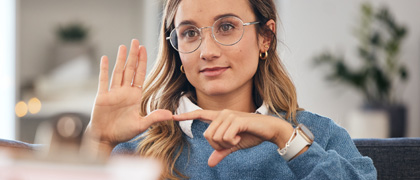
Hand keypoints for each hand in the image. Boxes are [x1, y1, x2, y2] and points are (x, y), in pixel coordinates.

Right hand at [87, 39, 171, 154]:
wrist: (105, 138)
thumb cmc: (123, 132)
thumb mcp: (141, 125)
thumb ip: (154, 118)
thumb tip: (170, 115)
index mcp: (134, 96)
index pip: (140, 75)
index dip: (142, 62)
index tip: (144, 49)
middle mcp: (124, 92)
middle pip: (129, 69)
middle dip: (133, 55)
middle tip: (136, 41)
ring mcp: (112, 93)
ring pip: (117, 72)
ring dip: (120, 59)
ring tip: (124, 46)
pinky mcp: (102, 96)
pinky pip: (103, 80)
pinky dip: (104, 69)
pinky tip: (105, 58)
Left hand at [173, 109, 293, 166]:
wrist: (270, 130)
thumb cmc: (252, 135)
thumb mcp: (233, 145)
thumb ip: (221, 152)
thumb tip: (210, 162)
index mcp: (220, 117)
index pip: (200, 114)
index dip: (186, 116)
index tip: (173, 116)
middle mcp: (222, 113)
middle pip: (207, 135)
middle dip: (217, 145)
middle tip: (230, 143)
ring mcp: (229, 115)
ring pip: (215, 137)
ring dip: (225, 144)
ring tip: (236, 139)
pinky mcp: (237, 120)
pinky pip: (225, 136)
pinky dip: (231, 142)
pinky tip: (239, 138)